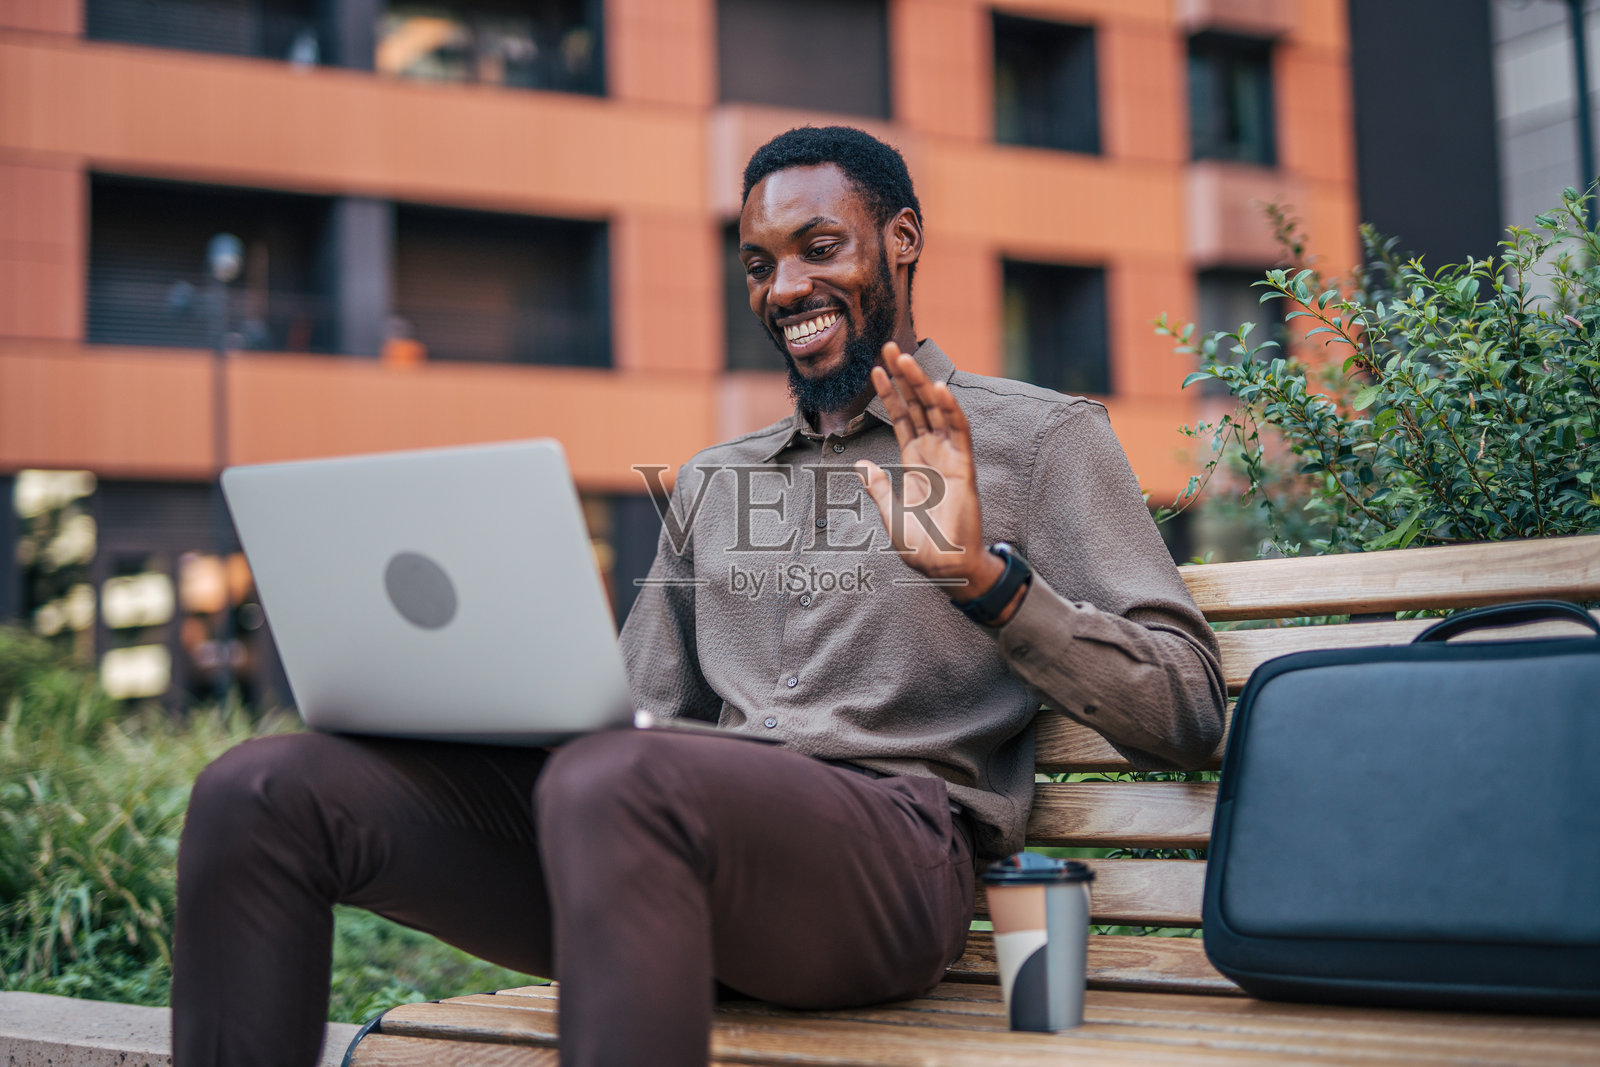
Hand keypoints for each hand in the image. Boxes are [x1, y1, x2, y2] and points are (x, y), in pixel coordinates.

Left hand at [855, 344, 1006, 603]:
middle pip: (918, 406)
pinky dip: (950, 411)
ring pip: (937, 412)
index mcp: (915, 462)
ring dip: (923, 385)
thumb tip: (861, 467)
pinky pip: (958, 433)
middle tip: (890, 348)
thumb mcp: (890, 514)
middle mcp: (933, 454)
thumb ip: (877, 489)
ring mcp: (950, 458)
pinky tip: (938, 389)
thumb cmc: (921, 546)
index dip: (890, 394)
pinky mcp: (964, 469)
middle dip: (905, 377)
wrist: (944, 567)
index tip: (876, 370)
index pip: (902, 418)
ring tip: (907, 359)